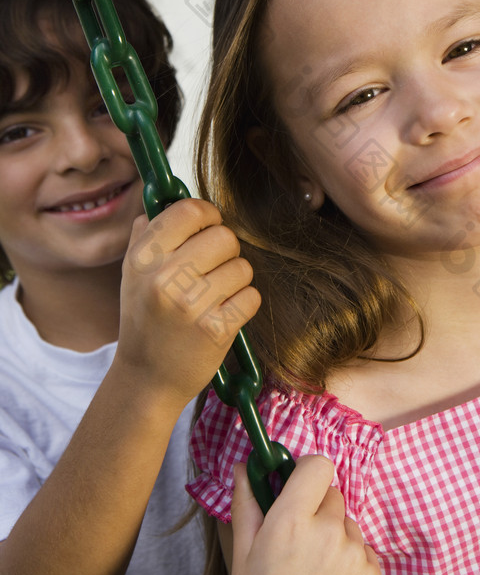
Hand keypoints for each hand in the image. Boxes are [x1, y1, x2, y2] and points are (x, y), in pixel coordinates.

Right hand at [117, 198, 259, 406]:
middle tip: (213, 269)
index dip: (208, 215)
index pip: (189, 210)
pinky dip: (244, 304)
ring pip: (242, 267)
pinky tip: (224, 314)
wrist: (147, 378)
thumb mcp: (133, 274)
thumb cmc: (145, 319)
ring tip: (215, 296)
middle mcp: (164, 278)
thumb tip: (168, 196)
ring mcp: (190, 305)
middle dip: (226, 251)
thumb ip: (148, 233)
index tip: (209, 226)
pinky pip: (251, 296)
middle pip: (224, 236)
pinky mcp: (216, 329)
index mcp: (143, 258)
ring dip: (236, 280)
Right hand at [227, 455, 382, 574]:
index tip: (300, 486)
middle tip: (300, 543)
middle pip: (334, 496)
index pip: (318, 465)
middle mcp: (328, 532)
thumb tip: (246, 466)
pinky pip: (366, 553)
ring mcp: (355, 556)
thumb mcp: (243, 554)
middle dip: (318, 511)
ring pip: (350, 526)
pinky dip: (352, 565)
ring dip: (336, 539)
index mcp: (291, 520)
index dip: (308, 472)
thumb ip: (247, 502)